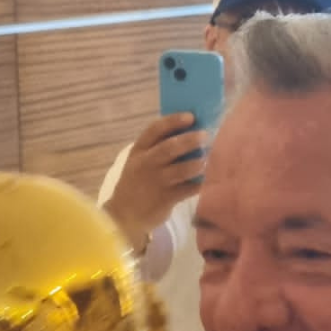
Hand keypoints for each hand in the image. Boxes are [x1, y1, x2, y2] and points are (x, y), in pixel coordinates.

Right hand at [104, 115, 208, 250]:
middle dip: (189, 140)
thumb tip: (188, 133)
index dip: (173, 121)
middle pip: (169, 148)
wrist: (124, 215)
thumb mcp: (138, 162)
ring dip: (197, 163)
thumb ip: (156, 149)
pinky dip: (198, 184)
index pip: (155, 129)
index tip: (190, 116)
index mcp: (139, 151)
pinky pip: (186, 189)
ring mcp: (156, 182)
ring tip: (206, 160)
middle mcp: (146, 164)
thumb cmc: (137, 183)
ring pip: (180, 170)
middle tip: (205, 135)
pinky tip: (205, 180)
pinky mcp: (165, 199)